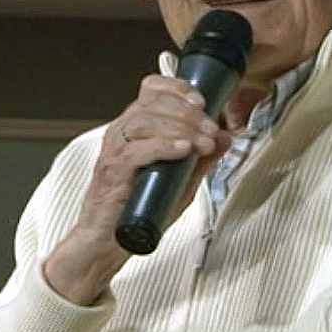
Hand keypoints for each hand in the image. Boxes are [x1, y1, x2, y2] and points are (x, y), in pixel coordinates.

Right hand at [44, 75, 231, 304]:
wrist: (106, 244)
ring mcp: (114, 151)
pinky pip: (136, 150)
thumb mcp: (180, 180)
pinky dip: (163, 146)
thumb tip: (225, 138)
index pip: (151, 89)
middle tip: (211, 129)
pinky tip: (184, 150)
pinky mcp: (112, 173)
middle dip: (188, 112)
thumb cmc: (138, 209)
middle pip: (151, 102)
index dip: (177, 88)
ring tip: (202, 143)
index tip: (202, 100)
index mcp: (136, 126)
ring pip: (144, 121)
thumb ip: (202, 158)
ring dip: (180, 128)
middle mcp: (122, 133)